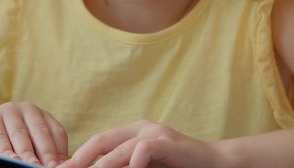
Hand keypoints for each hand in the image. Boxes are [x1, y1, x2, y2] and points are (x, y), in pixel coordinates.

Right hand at [0, 102, 68, 166]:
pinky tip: (10, 160)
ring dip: (27, 153)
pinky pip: (0, 136)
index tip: (61, 166)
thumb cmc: (12, 148)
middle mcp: (27, 109)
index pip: (57, 132)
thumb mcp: (31, 149)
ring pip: (20, 134)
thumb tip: (62, 165)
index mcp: (43, 116)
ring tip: (32, 166)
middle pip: (40, 132)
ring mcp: (8, 111)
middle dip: (46, 152)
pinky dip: (5, 150)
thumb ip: (45, 155)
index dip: (60, 150)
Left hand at [61, 121, 229, 167]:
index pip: (99, 141)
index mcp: (133, 133)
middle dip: (82, 158)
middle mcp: (141, 128)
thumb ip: (125, 167)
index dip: (79, 156)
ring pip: (120, 147)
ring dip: (103, 165)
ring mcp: (155, 133)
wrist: (214, 163)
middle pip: (103, 140)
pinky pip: (144, 150)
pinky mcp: (168, 143)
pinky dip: (132, 162)